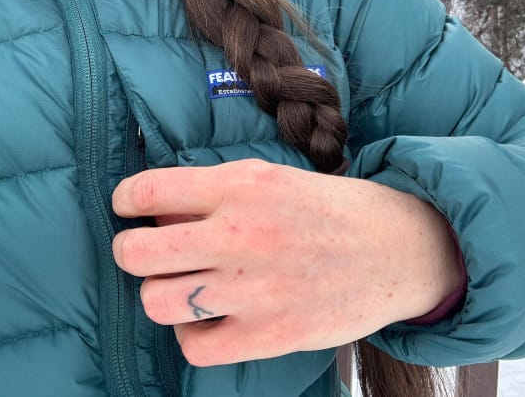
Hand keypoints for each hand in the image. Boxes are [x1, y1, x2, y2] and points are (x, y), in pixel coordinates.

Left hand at [111, 159, 462, 366]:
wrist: (399, 248)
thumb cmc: (329, 209)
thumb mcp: (272, 178)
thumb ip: (214, 193)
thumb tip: (155, 213)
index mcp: (241, 186)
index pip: (148, 191)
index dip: (125, 199)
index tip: (127, 206)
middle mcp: (241, 235)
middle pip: (136, 253)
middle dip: (129, 250)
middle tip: (145, 252)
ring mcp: (254, 290)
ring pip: (156, 301)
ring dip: (158, 293)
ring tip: (178, 286)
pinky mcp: (271, 335)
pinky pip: (194, 345)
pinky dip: (191, 333)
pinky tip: (207, 318)